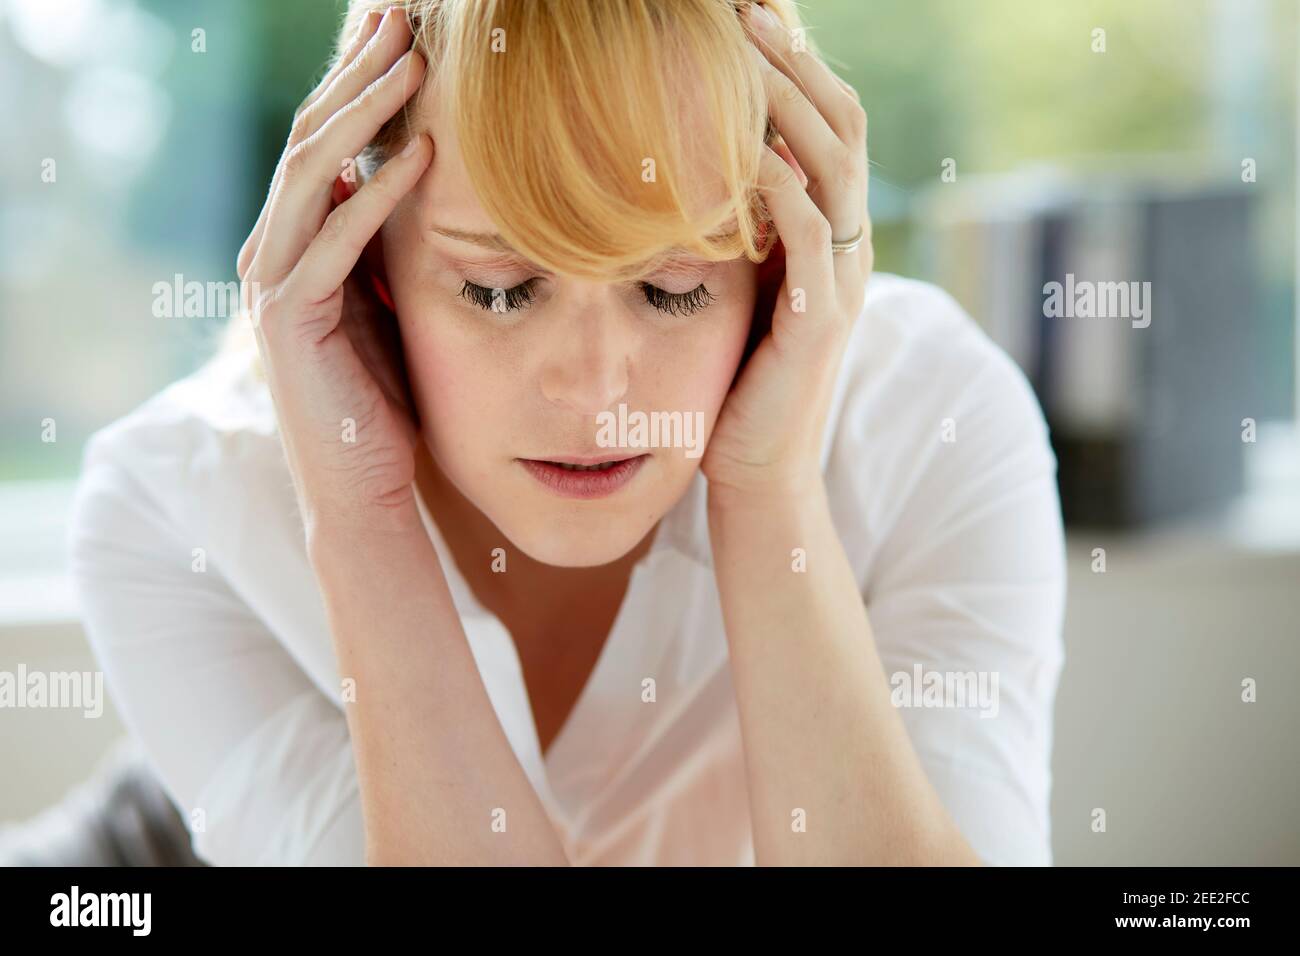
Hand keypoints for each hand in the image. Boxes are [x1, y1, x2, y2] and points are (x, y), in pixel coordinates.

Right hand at [235, 7, 431, 533]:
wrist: (361, 487)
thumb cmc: (382, 398)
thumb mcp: (386, 300)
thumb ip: (379, 242)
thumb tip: (409, 174)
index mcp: (292, 244)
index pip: (318, 142)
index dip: (352, 82)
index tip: (396, 31)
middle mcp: (270, 254)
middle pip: (306, 139)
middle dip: (354, 74)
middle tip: (400, 17)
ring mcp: (272, 286)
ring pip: (308, 175)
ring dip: (363, 114)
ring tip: (412, 63)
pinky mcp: (291, 323)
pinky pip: (333, 243)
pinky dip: (375, 197)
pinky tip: (420, 159)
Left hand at [702, 2, 872, 505]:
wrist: (755, 469)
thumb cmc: (733, 375)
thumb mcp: (736, 280)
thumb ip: (734, 223)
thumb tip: (692, 158)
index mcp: (831, 226)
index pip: (826, 119)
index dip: (795, 61)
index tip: (747, 13)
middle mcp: (849, 242)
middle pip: (841, 121)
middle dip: (795, 58)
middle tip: (746, 7)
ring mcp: (843, 279)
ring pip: (834, 166)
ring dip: (790, 103)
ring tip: (745, 52)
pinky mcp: (819, 323)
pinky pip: (814, 239)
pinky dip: (783, 191)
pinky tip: (747, 155)